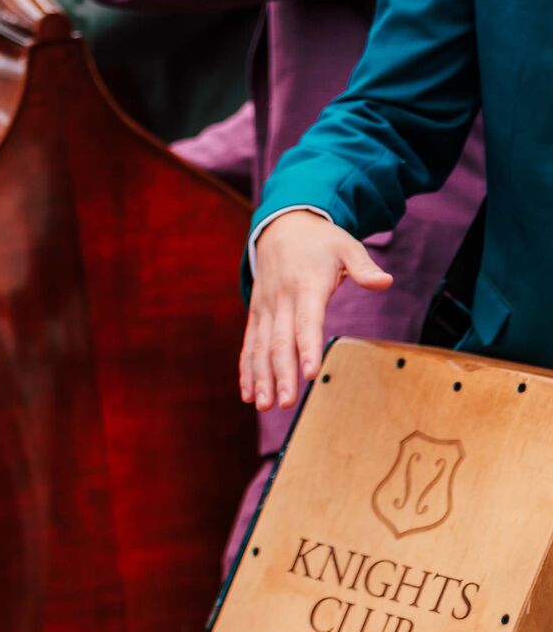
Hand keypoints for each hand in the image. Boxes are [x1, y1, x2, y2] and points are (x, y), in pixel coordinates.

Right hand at [242, 213, 392, 409]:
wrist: (281, 225)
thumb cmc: (320, 240)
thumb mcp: (346, 245)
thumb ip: (364, 267)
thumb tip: (385, 282)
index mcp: (305, 286)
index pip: (306, 322)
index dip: (307, 348)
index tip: (308, 373)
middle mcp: (281, 300)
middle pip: (279, 342)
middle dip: (281, 375)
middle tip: (285, 403)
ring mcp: (265, 309)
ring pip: (259, 348)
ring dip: (260, 378)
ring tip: (262, 405)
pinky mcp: (256, 314)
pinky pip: (248, 345)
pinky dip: (246, 369)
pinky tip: (247, 393)